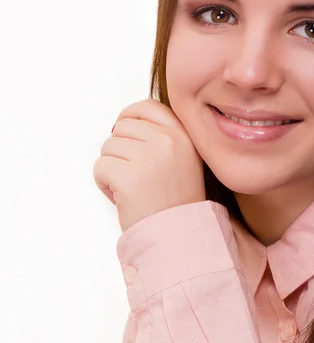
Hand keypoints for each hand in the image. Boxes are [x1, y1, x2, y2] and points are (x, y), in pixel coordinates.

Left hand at [93, 98, 206, 232]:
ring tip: (130, 188)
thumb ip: (162, 137)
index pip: (147, 107)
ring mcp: (148, 158)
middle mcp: (168, 141)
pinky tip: (120, 196)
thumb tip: (120, 124)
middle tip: (134, 175)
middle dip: (120, 150)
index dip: (129, 116)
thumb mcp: (184, 159)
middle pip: (122, 128)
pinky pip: (100, 166)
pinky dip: (103, 183)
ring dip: (112, 167)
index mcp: (183, 135)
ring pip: (108, 147)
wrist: (179, 236)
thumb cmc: (176, 202)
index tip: (123, 131)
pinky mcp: (128, 176)